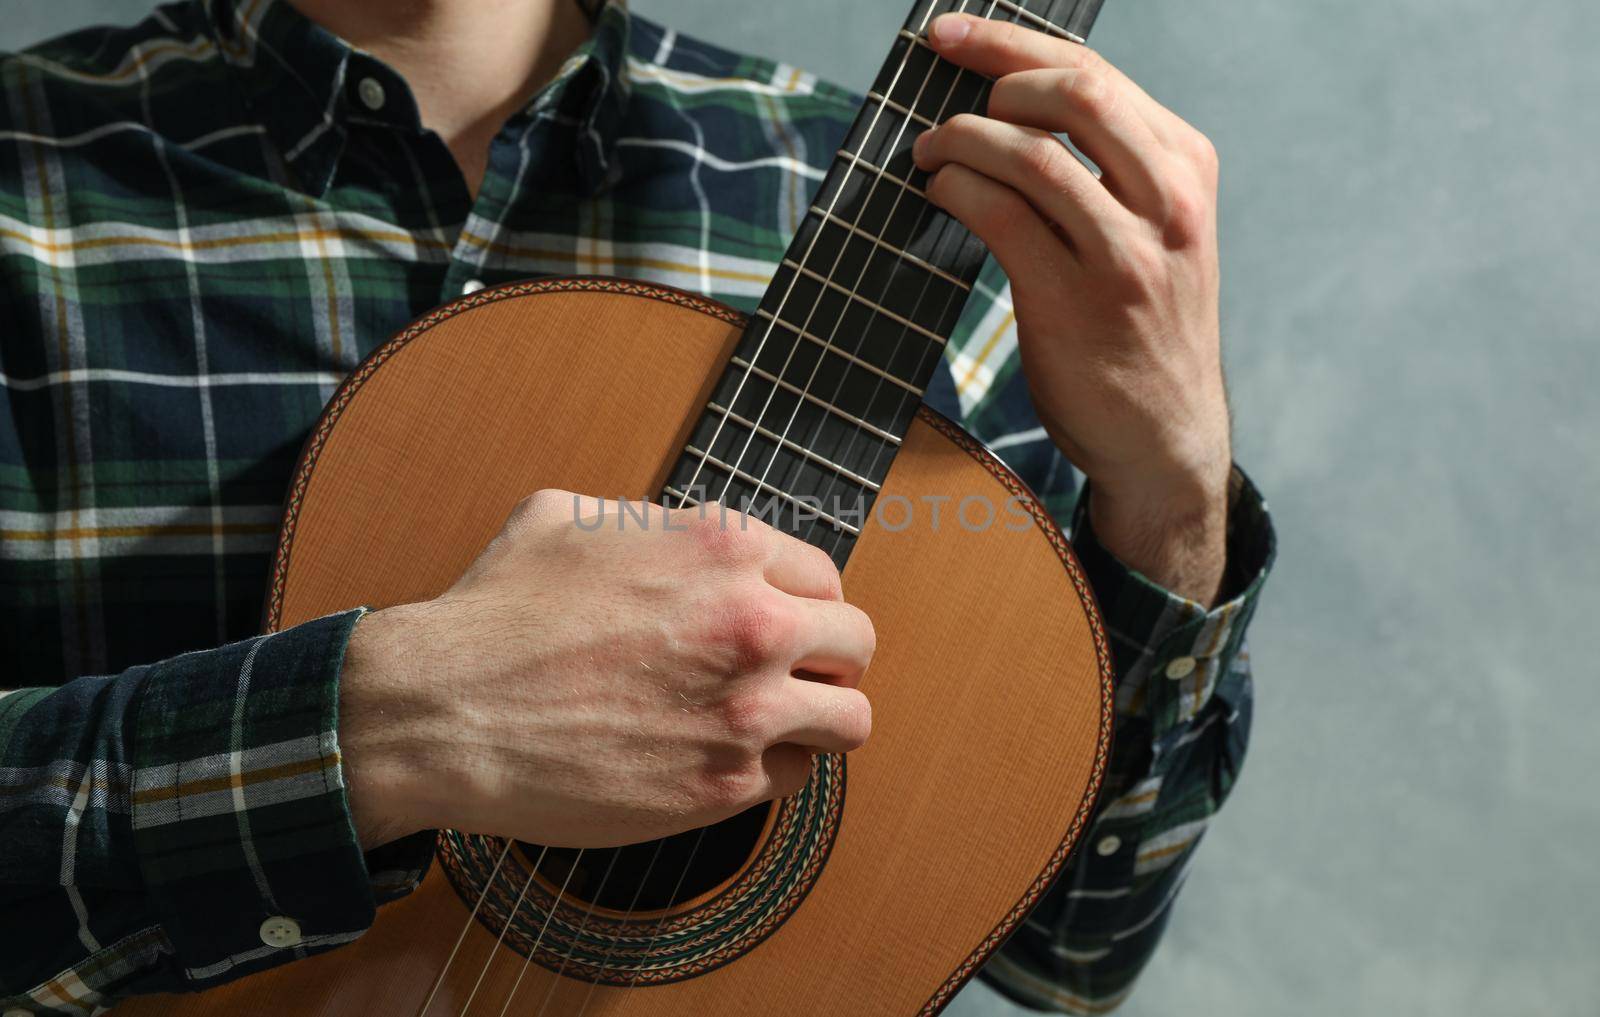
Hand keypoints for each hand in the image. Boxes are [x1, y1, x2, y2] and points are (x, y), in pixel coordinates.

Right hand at [337, 491, 874, 849]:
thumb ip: (650, 520)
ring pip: (849, 720)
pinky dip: (768, 772)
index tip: (785, 625)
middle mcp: (752, 623)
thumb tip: (676, 535)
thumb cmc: (495, 613)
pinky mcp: (723, 786)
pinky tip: (719, 759)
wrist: (444, 712)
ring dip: (819, 721)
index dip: (804, 603)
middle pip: (856, 644)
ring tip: (774, 726)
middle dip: (829, 659)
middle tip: (791, 677)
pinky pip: (792, 779)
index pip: (825, 576)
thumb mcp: (567, 516)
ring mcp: (746, 710)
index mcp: (723, 548)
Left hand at [915, 13, 1229, 602]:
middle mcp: (1169, 202)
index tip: (952, 33)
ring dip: (961, 140)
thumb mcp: (1158, 230)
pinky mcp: (1076, 301)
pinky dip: (958, 190)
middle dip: (991, 74)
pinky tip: (940, 193)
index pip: (1096, 74)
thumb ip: (1109, 167)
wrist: (1165, 435)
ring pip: (1032, 154)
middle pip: (1075, 93)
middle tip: (940, 94)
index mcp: (1187, 168)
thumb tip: (1007, 103)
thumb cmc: (1143, 326)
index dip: (1012, 43)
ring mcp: (1126, 254)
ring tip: (930, 152)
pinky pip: (1002, 216)